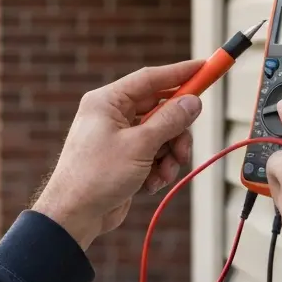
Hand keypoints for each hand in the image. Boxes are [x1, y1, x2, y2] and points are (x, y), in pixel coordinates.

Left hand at [31, 61, 204, 249]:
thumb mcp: (140, 145)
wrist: (74, 215)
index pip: (150, 78)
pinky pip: (153, 154)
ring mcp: (118, 137)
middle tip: (183, 148)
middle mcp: (112, 115)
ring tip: (163, 173)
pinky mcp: (124, 158)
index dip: (180, 73)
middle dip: (176, 131)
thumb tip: (192, 102)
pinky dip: (158, 168)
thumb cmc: (95, 176)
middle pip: (160, 110)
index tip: (206, 67)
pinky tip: (151, 183)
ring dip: (169, 155)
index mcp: (107, 101)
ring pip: (161, 135)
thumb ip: (170, 121)